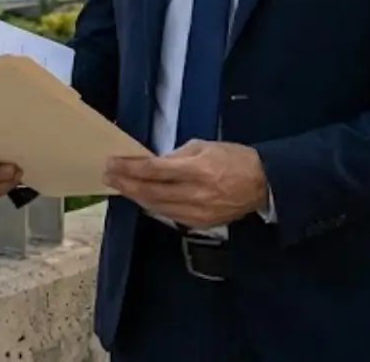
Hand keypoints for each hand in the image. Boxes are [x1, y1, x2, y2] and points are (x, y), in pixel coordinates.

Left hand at [103, 140, 267, 229]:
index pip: (154, 170)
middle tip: (108, 175)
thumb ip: (177, 155)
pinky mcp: (199, 224)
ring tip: (119, 186)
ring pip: (156, 206)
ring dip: (135, 196)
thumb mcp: (204, 146)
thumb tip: (154, 162)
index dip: (130, 168)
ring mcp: (196, 212)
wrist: (262, 184)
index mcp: (197, 170)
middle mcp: (194, 194)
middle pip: (150, 191)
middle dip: (125, 183)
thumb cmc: (234, 159)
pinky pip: (168, 215)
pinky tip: (141, 198)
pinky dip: (152, 206)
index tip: (113, 162)